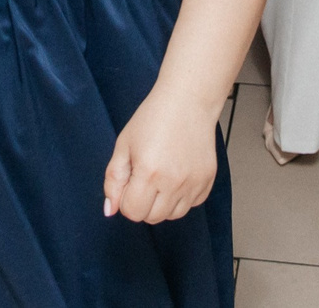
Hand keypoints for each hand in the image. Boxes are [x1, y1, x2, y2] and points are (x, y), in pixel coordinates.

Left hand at [102, 90, 217, 223]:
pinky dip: (182, 197)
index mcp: (149, 172)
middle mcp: (174, 182)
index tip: (131, 179)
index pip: (132, 212)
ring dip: (163, 203)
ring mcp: (194, 183)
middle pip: (152, 217)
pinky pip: (191, 204)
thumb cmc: (154, 118)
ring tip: (161, 175)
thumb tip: (110, 210)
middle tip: (145, 176)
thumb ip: (113, 179)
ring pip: (173, 215)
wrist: (187, 100)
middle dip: (143, 202)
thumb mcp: (124, 145)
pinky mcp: (208, 180)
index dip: (126, 198)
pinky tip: (178, 173)